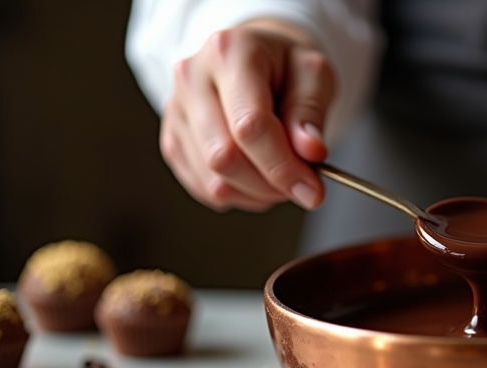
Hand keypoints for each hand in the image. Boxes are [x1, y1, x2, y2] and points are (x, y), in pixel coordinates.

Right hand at [160, 20, 333, 211]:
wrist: (255, 56)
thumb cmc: (286, 65)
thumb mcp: (313, 74)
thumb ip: (310, 113)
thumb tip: (311, 152)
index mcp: (228, 54)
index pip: (249, 126)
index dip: (283, 167)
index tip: (313, 190)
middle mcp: (191, 80)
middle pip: (224, 158)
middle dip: (270, 185)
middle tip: (302, 184)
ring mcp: (176, 112)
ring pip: (214, 181)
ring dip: (258, 193)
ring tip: (282, 174)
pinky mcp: (173, 140)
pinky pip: (205, 189)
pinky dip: (240, 195)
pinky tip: (259, 176)